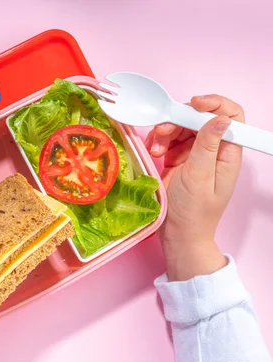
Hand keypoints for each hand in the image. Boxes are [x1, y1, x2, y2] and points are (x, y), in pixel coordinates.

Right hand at [145, 95, 244, 280]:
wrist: (176, 234)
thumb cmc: (193, 212)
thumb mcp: (199, 177)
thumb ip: (207, 145)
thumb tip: (221, 118)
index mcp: (227, 154)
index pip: (231, 117)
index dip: (214, 104)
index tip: (193, 104)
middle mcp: (212, 150)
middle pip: (199, 118)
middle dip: (180, 120)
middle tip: (162, 131)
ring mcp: (194, 154)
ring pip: (181, 127)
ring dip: (164, 132)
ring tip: (155, 148)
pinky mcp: (177, 159)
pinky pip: (167, 139)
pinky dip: (157, 141)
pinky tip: (153, 152)